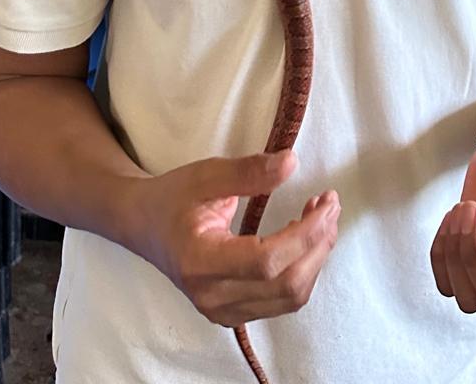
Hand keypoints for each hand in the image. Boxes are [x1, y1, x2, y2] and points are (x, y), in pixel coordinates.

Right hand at [123, 149, 340, 326]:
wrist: (144, 225)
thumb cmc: (173, 198)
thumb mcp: (206, 174)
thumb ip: (248, 171)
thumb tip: (292, 163)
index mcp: (200, 261)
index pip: (266, 261)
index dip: (305, 233)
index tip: (326, 200)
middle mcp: (211, 296)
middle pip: (285, 284)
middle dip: (319, 243)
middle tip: (331, 204)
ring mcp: (221, 311)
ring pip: (289, 298)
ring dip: (316, 258)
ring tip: (322, 217)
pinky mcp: (232, 312)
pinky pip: (281, 302)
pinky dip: (303, 270)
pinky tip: (304, 238)